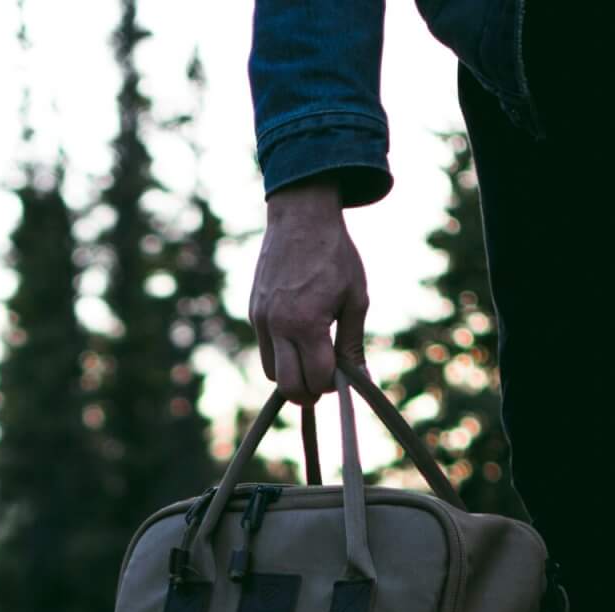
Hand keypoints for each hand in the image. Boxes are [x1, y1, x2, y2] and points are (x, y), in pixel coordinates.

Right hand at [248, 181, 369, 403]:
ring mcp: (261, 320)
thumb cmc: (335, 256)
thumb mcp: (355, 299)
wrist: (300, 216)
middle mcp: (277, 326)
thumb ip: (353, 344)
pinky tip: (299, 337)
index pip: (317, 378)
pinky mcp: (253, 312)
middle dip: (309, 391)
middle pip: (288, 386)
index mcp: (306, 323)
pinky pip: (265, 349)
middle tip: (325, 381)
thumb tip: (362, 380)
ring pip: (271, 373)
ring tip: (311, 359)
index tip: (344, 374)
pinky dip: (281, 355)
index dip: (333, 384)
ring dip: (292, 375)